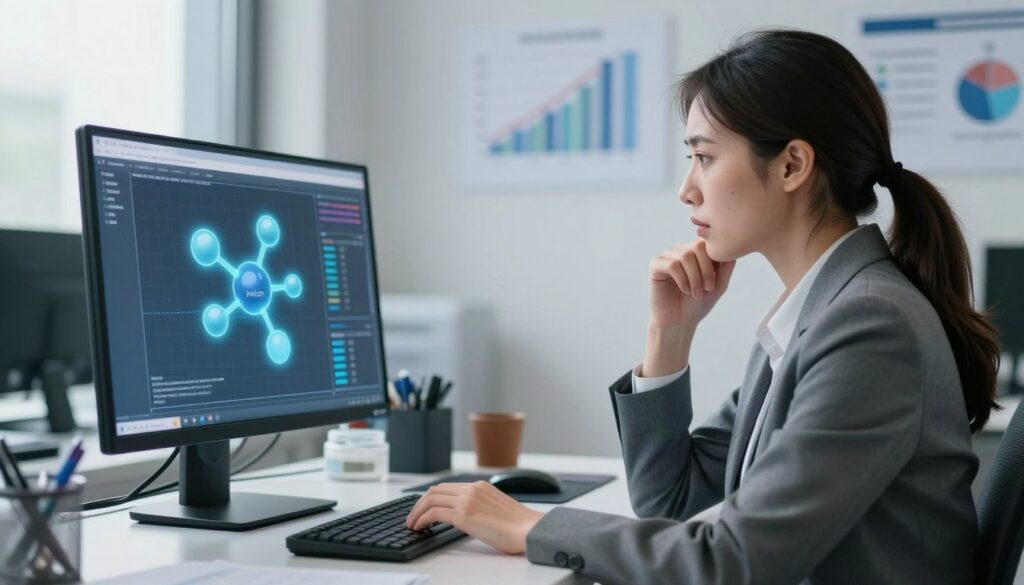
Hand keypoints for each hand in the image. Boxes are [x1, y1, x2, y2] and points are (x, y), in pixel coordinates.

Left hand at [405, 481, 544, 554]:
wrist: (529, 530)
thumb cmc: (519, 526)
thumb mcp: (497, 508)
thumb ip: (481, 506)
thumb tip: (469, 517)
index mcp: (480, 486)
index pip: (447, 487)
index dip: (431, 497)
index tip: (424, 507)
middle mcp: (472, 489)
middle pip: (435, 490)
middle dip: (419, 503)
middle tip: (412, 516)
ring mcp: (467, 500)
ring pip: (430, 500)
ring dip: (417, 512)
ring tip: (412, 524)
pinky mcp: (464, 515)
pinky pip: (434, 513)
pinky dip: (422, 519)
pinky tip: (419, 528)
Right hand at [648, 239, 734, 328]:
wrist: (679, 321)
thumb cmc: (698, 303)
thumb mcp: (719, 285)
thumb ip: (727, 266)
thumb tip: (732, 249)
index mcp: (696, 252)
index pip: (709, 243)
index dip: (715, 261)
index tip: (714, 283)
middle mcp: (681, 250)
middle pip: (698, 247)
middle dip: (706, 270)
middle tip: (707, 289)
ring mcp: (667, 256)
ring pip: (685, 256)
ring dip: (694, 278)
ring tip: (696, 294)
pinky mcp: (655, 265)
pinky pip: (671, 265)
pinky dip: (682, 279)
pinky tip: (684, 290)